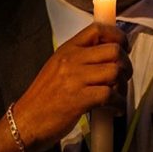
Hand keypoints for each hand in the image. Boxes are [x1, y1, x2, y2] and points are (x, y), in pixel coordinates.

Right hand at [0, 22, 130, 151]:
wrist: (26, 121)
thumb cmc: (43, 97)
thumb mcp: (58, 68)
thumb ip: (80, 59)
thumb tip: (109, 57)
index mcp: (67, 49)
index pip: (98, 29)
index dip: (118, 36)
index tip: (124, 48)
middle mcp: (72, 60)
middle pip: (114, 50)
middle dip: (126, 64)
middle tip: (123, 77)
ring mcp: (75, 79)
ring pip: (115, 71)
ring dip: (123, 85)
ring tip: (118, 95)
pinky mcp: (79, 99)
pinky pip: (110, 95)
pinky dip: (119, 103)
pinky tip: (115, 109)